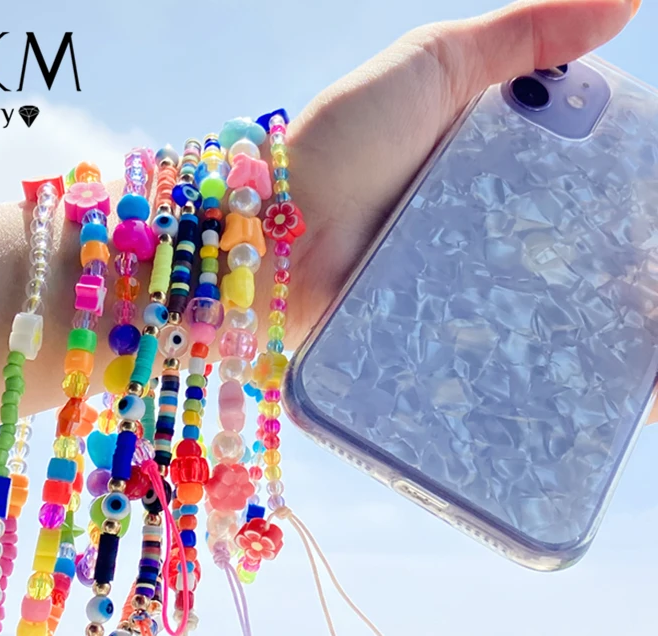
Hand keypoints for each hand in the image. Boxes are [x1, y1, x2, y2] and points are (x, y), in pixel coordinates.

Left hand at [286, 0, 638, 347]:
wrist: (281, 232)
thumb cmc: (349, 139)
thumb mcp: (436, 64)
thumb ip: (522, 34)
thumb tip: (625, 0)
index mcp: (474, 145)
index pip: (559, 152)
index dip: (600, 160)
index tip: (638, 177)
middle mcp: (466, 204)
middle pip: (546, 218)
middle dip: (586, 234)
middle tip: (629, 259)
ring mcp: (449, 262)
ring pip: (522, 275)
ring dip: (557, 286)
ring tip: (602, 305)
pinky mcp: (431, 313)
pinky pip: (485, 320)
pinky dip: (515, 324)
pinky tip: (552, 336)